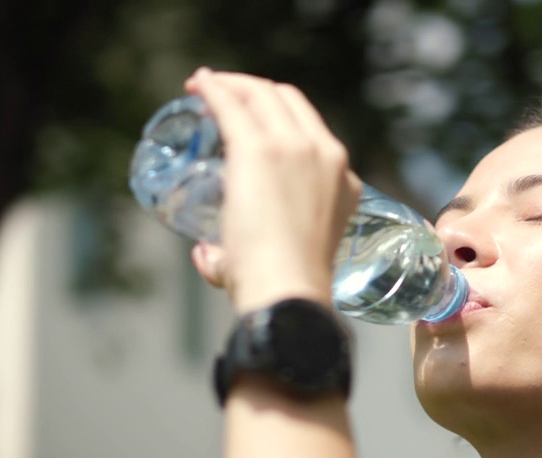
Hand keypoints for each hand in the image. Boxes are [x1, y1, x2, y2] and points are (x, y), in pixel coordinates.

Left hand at [183, 68, 361, 310]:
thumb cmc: (284, 286)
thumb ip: (240, 256)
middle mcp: (324, 155)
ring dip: (231, 84)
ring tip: (203, 86)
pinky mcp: (260, 149)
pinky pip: (232, 105)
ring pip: (261, 95)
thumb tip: (205, 256)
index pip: (310, 130)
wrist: (289, 290)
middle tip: (220, 99)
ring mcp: (294, 148)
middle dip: (252, 91)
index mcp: (343, 181)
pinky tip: (197, 84)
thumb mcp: (281, 260)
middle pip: (287, 100)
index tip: (249, 118)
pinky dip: (213, 88)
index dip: (277, 114)